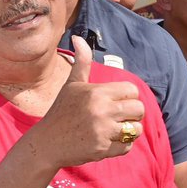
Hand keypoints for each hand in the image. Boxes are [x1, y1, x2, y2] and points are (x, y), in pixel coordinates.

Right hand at [37, 37, 144, 168]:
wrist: (47, 143)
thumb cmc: (61, 111)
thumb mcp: (72, 85)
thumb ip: (82, 62)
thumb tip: (78, 38)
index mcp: (97, 93)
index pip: (132, 91)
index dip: (128, 97)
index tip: (117, 102)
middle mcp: (101, 110)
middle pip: (139, 110)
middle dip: (132, 114)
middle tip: (119, 117)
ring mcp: (102, 131)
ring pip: (135, 129)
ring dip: (129, 131)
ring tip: (115, 129)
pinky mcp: (102, 149)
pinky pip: (127, 147)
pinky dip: (121, 146)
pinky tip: (108, 141)